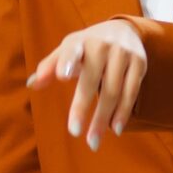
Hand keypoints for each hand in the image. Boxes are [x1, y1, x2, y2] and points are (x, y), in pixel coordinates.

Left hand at [27, 19, 147, 149]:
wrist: (124, 30)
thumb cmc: (87, 46)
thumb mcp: (68, 50)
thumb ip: (50, 66)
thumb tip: (32, 84)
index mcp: (80, 41)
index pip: (72, 51)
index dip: (67, 62)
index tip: (61, 76)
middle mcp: (103, 45)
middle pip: (92, 79)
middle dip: (82, 107)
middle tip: (74, 132)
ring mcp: (123, 54)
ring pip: (114, 90)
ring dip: (103, 118)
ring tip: (93, 141)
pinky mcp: (140, 64)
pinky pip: (131, 92)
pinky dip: (123, 112)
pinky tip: (114, 129)